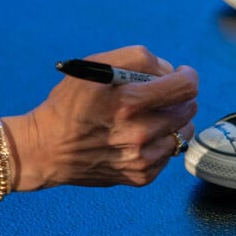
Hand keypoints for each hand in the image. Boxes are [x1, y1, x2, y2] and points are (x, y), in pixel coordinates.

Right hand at [2, 46, 197, 189]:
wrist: (46, 149)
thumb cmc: (70, 103)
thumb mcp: (96, 66)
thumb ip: (138, 59)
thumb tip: (169, 72)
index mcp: (129, 101)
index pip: (186, 87)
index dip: (187, 76)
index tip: (180, 75)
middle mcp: (139, 133)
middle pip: (188, 109)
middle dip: (177, 98)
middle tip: (160, 96)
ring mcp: (141, 159)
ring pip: (184, 133)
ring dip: (173, 121)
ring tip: (151, 117)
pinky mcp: (140, 176)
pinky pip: (169, 154)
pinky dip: (160, 143)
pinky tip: (139, 138)